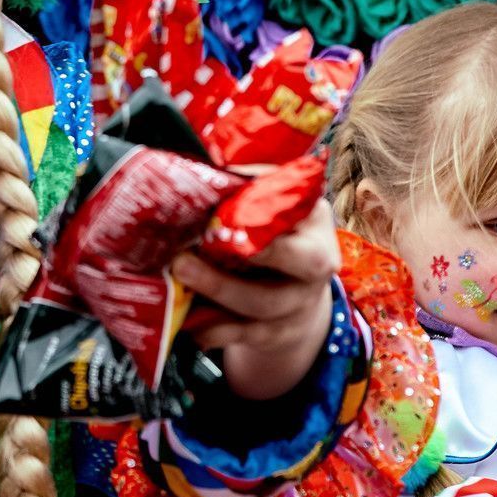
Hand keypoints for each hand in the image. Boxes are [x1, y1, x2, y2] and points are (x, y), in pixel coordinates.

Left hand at [172, 200, 341, 400]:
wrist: (298, 292)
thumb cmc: (275, 233)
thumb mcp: (275, 206)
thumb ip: (250, 186)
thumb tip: (205, 161)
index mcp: (315, 222)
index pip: (298, 210)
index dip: (262, 203)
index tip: (224, 206)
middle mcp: (317, 264)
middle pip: (290, 263)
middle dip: (245, 249)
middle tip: (184, 256)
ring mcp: (299, 302)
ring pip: (262, 305)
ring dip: (217, 291)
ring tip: (179, 276)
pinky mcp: (279, 334)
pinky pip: (243, 335)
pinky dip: (212, 329)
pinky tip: (186, 320)